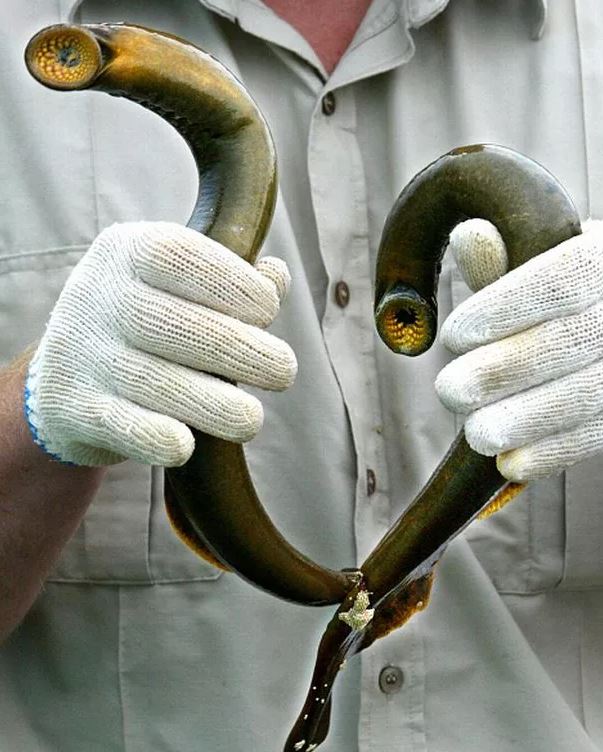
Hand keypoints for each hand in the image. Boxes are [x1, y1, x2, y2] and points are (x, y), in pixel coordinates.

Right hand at [24, 222, 296, 466]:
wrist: (68, 371)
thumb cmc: (149, 320)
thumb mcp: (180, 285)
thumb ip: (232, 279)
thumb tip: (277, 276)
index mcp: (128, 251)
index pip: (180, 256)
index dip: (232, 282)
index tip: (268, 310)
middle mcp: (98, 294)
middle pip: (172, 323)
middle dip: (238, 350)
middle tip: (283, 372)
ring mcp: (81, 352)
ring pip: (153, 381)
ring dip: (212, 404)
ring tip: (251, 419)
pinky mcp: (72, 406)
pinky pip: (121, 424)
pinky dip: (155, 437)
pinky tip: (185, 446)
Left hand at [435, 219, 602, 481]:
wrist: (596, 322)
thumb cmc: (552, 291)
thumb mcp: (533, 264)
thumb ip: (502, 261)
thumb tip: (468, 236)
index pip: (566, 277)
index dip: (508, 306)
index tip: (454, 335)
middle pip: (575, 341)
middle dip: (506, 370)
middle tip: (449, 390)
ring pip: (591, 394)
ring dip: (527, 420)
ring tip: (475, 434)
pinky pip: (600, 435)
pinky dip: (554, 453)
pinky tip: (509, 464)